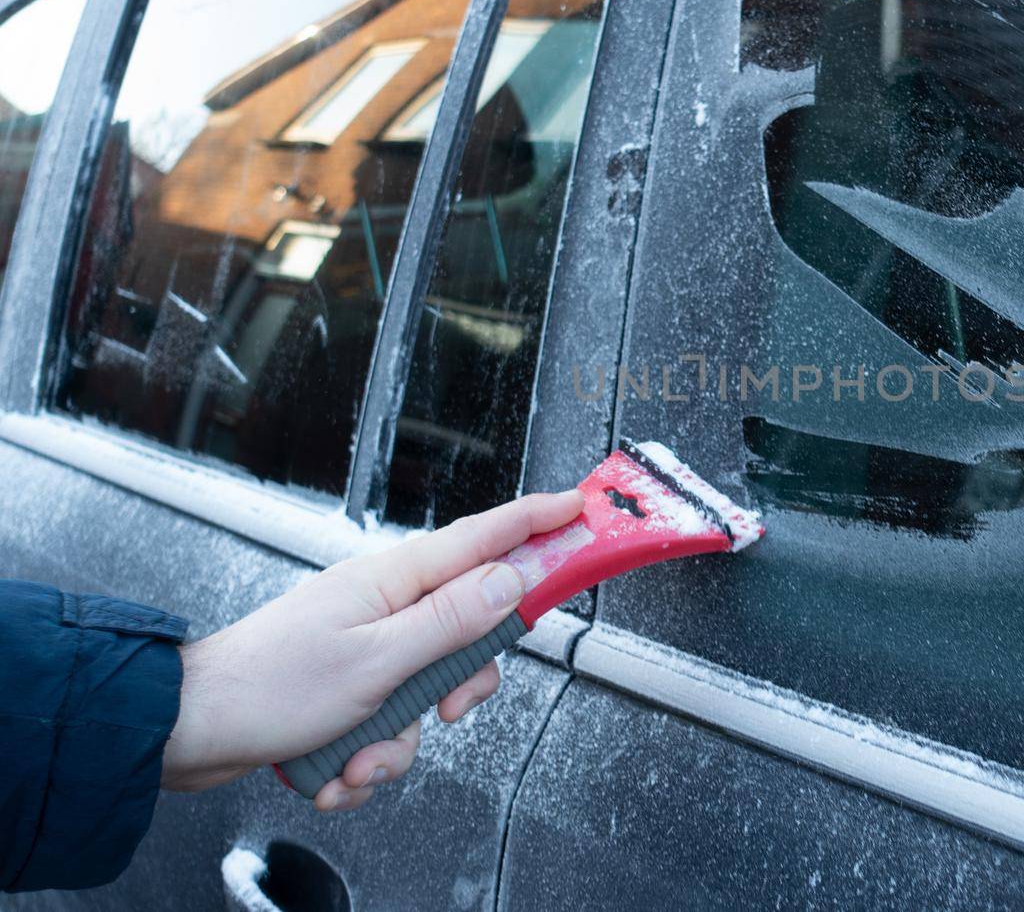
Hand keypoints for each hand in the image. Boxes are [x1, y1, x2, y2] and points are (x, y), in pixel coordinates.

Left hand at [160, 489, 584, 809]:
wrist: (189, 730)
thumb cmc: (267, 688)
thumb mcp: (378, 660)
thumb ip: (452, 621)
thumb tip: (509, 581)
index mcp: (394, 580)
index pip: (484, 537)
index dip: (536, 521)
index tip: (579, 509)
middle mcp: (385, 606)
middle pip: (468, 633)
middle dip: (458, 688)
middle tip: (443, 711)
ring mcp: (368, 647)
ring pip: (429, 693)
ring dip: (398, 741)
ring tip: (356, 758)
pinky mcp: (351, 688)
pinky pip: (391, 726)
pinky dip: (368, 758)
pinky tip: (334, 768)